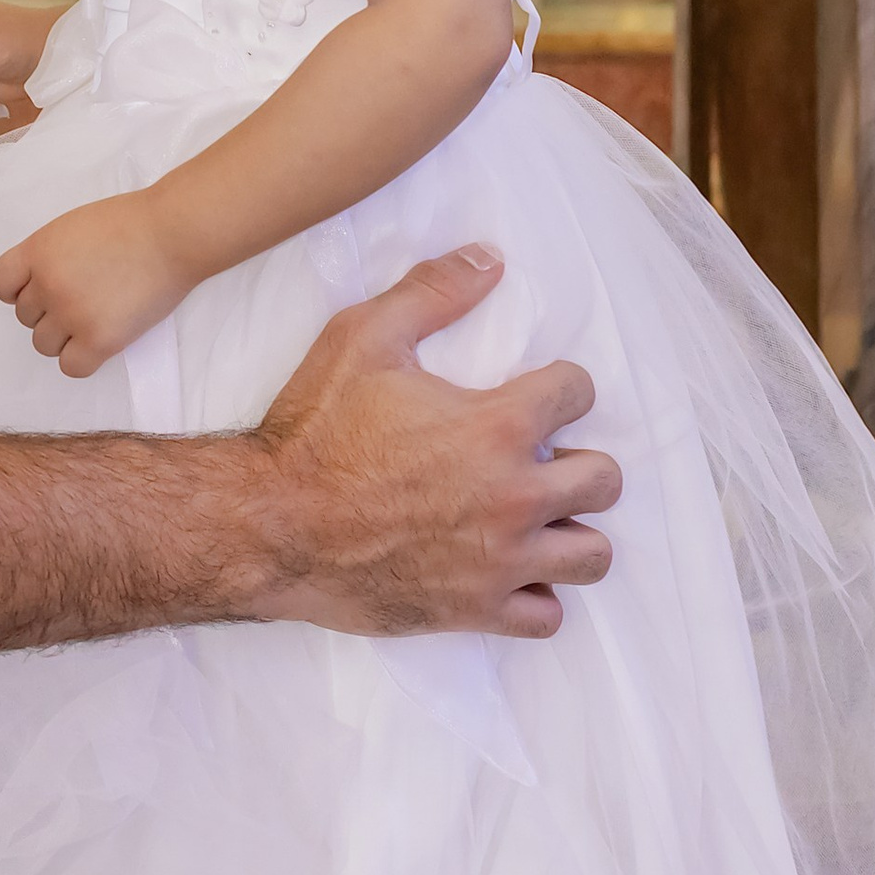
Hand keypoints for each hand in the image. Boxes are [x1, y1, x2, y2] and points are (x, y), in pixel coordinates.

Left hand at [0, 192, 191, 376]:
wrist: (173, 234)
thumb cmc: (131, 223)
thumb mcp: (73, 227)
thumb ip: (49, 255)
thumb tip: (39, 285)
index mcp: (39, 251)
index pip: (0, 284)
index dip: (17, 290)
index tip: (40, 289)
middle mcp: (48, 284)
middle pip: (25, 317)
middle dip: (49, 311)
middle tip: (85, 297)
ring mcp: (72, 314)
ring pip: (43, 345)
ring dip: (64, 337)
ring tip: (95, 317)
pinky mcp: (100, 340)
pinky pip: (71, 367)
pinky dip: (81, 359)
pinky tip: (100, 341)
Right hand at [252, 247, 619, 639]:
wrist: (270, 526)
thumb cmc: (315, 431)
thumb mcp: (362, 337)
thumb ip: (432, 292)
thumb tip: (490, 258)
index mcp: (496, 426)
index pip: (579, 392)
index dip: (562, 385)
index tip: (541, 391)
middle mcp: (514, 496)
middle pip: (604, 480)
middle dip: (581, 460)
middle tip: (542, 456)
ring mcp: (500, 560)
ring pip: (592, 555)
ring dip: (574, 529)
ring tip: (540, 515)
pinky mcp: (476, 610)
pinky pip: (547, 616)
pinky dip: (538, 594)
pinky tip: (509, 568)